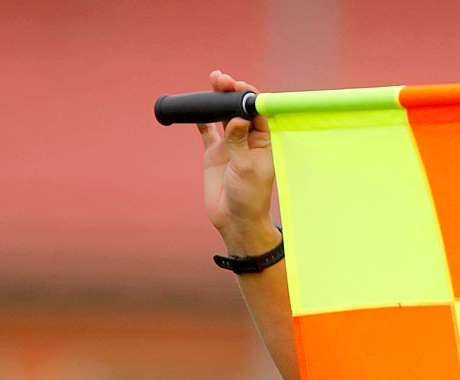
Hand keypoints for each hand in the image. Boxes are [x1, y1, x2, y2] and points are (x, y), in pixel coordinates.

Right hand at [197, 70, 278, 253]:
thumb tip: (237, 118)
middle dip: (230, 93)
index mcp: (264, 142)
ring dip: (217, 100)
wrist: (234, 220)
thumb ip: (239, 142)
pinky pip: (207, 130)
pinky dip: (201, 118)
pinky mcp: (215, 153)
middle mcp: (248, 140)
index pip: (257, 113)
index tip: (238, 87)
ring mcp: (231, 145)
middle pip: (239, 109)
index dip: (248, 97)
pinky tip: (196, 106)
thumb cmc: (249, 197)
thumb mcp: (245, 168)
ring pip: (223, 115)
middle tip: (220, 79)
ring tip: (213, 82)